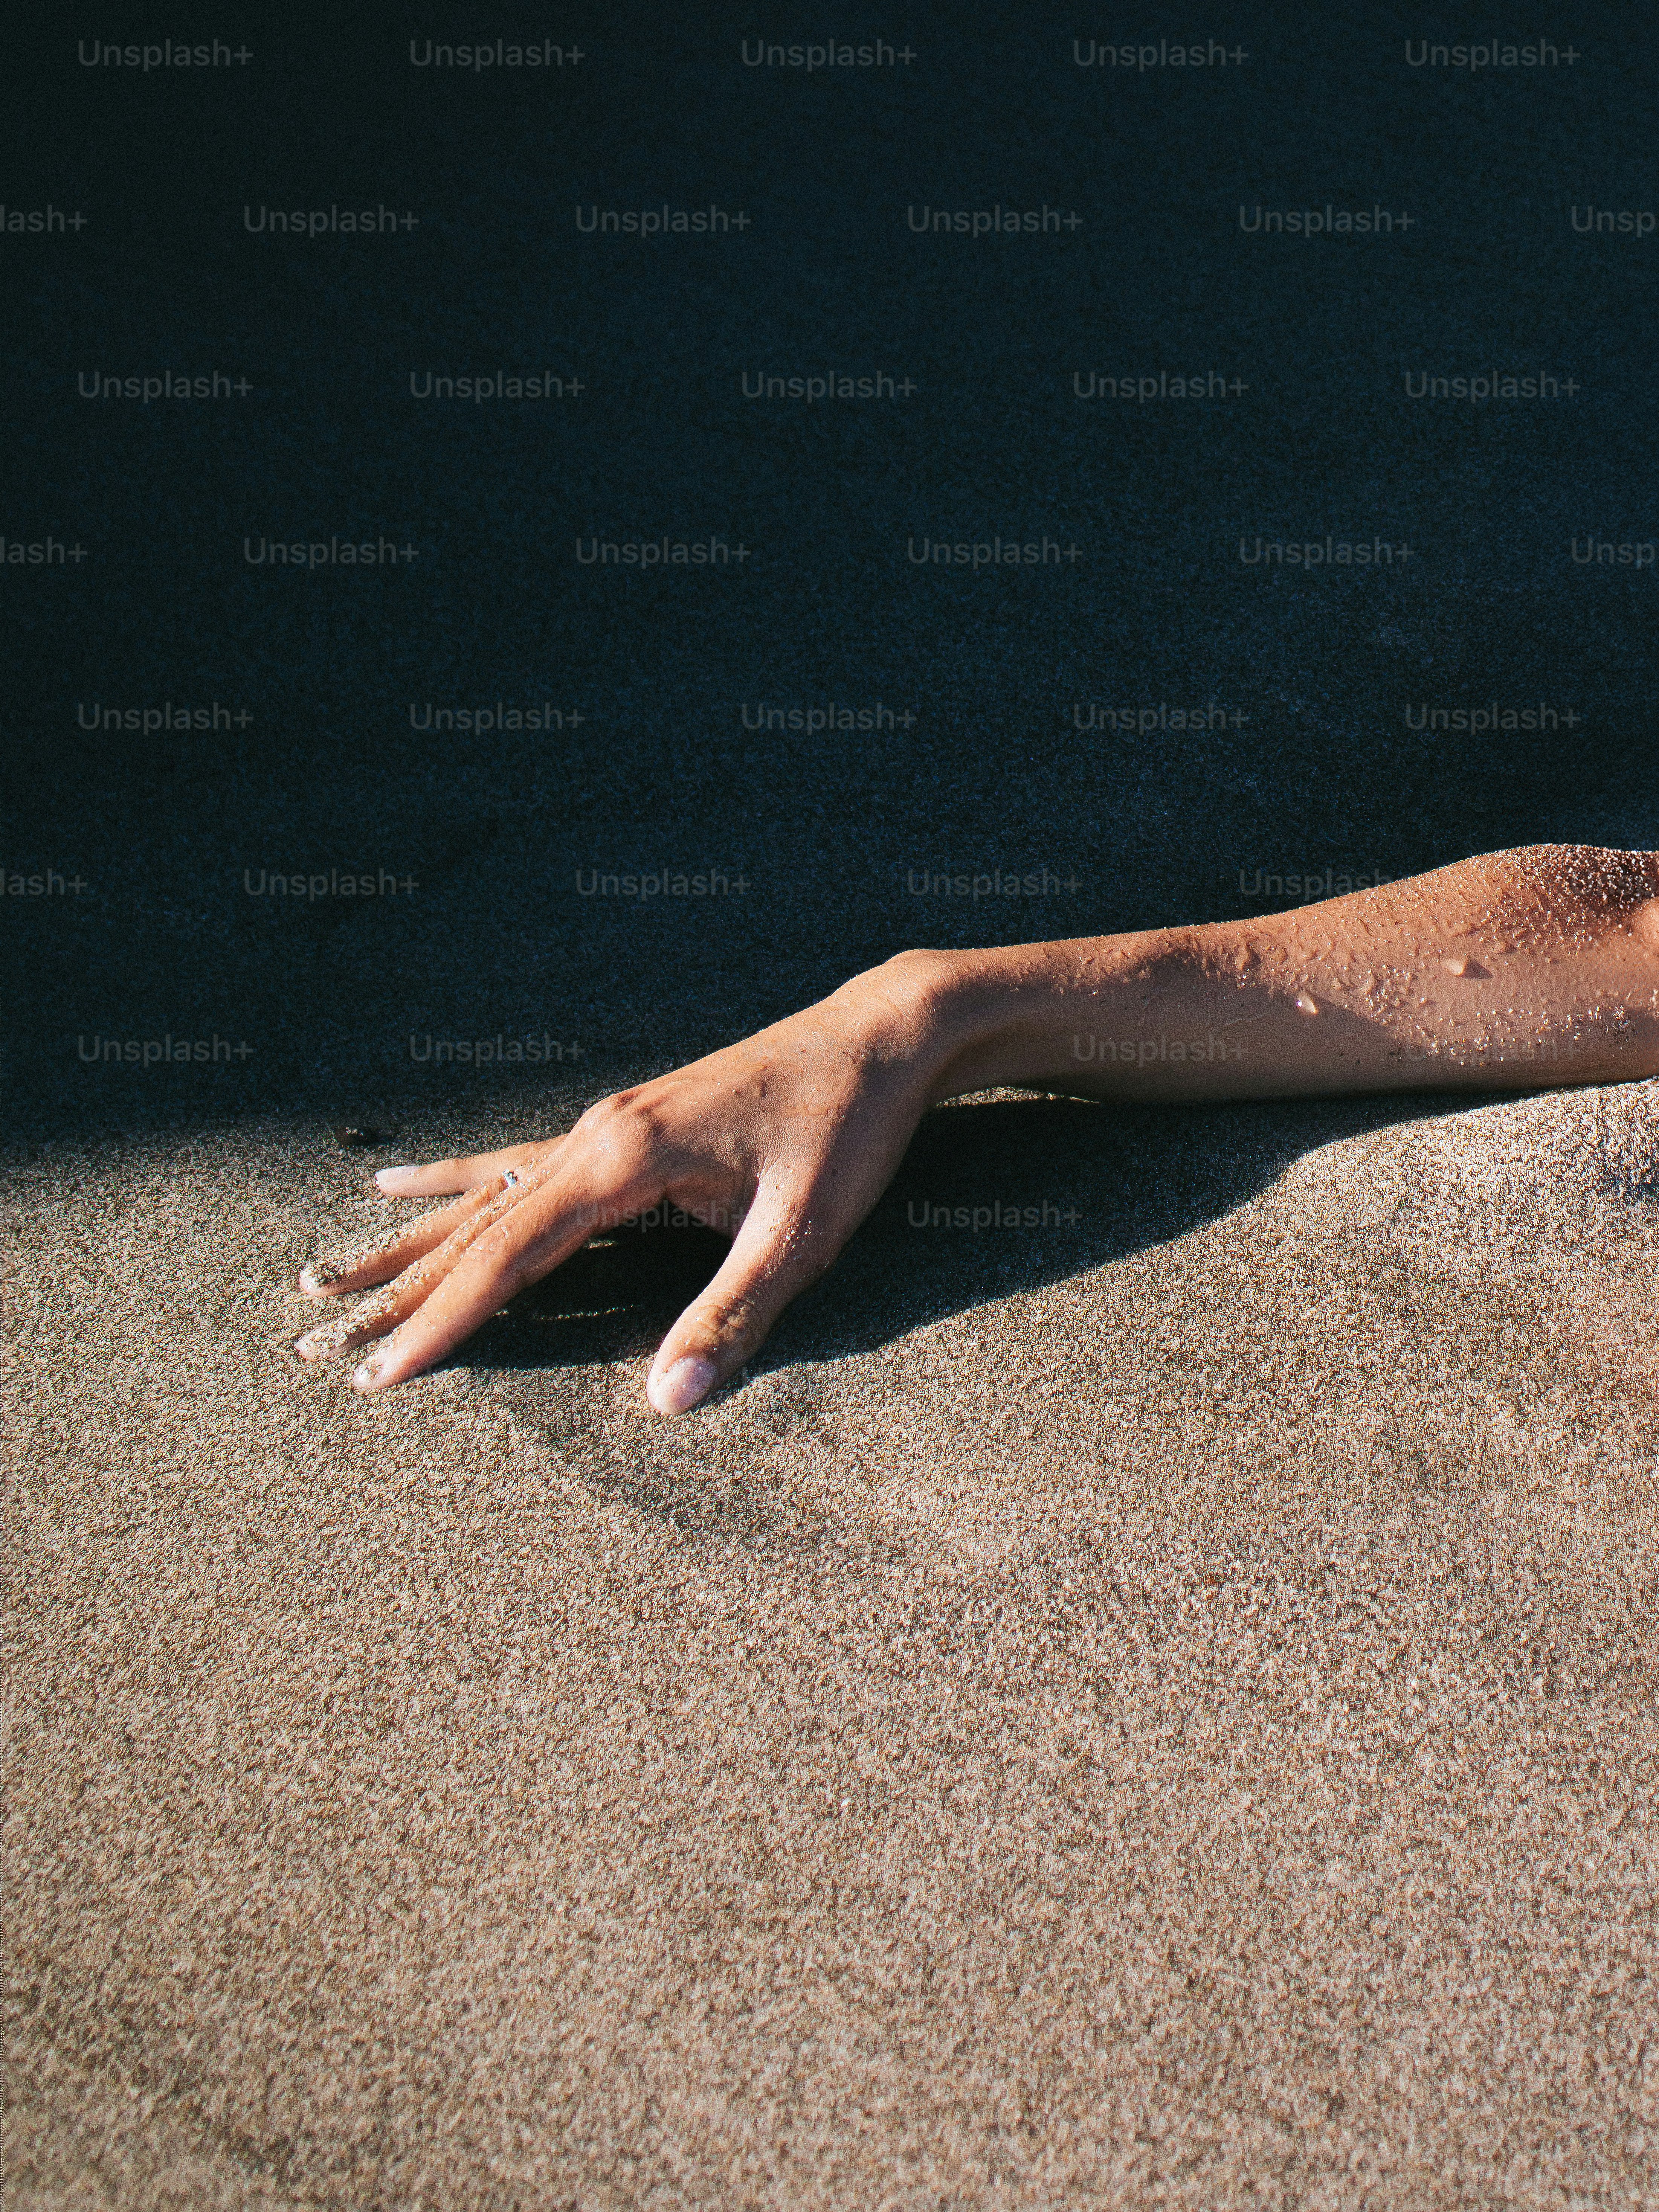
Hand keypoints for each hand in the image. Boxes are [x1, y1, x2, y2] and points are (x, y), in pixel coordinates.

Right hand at [294, 955, 950, 1411]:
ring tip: (326, 1278)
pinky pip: (515, 1163)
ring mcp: (602, 1125)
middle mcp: (594, 1135)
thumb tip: (668, 1402)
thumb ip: (733, 1315)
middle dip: (399, 1291)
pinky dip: (454, 1182)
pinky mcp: (621, 1127)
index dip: (445, 1320)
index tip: (382, 1373)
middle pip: (476, 1226)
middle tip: (317, 1345)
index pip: (510, 1255)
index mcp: (625, 1159)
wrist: (877, 1035)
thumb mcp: (804, 1232)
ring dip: (409, 1243)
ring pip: (483, 1197)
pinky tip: (397, 1182)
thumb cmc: (847, 1128)